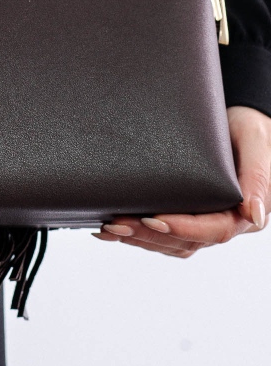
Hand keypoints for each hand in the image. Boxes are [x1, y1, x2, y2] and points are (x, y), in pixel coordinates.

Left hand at [92, 105, 270, 256]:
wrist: (238, 123)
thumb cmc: (251, 131)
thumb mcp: (256, 144)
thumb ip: (258, 179)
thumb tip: (254, 215)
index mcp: (243, 211)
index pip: (214, 230)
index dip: (182, 228)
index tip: (153, 220)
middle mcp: (224, 221)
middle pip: (186, 241)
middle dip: (149, 235)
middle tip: (117, 224)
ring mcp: (204, 221)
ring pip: (171, 242)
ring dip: (139, 238)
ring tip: (109, 228)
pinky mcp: (189, 213)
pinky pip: (165, 233)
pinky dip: (139, 234)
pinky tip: (113, 229)